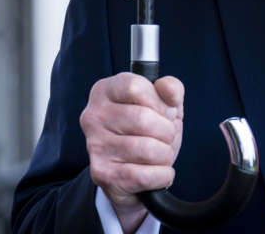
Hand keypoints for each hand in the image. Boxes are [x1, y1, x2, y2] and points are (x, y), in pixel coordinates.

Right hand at [81, 72, 184, 231]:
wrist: (134, 177)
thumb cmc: (149, 132)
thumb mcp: (164, 105)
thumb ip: (171, 89)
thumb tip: (168, 88)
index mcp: (105, 90)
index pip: (135, 87)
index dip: (160, 102)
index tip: (165, 112)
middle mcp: (93, 115)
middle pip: (143, 119)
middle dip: (167, 132)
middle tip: (166, 138)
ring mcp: (95, 145)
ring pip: (147, 149)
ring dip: (165, 155)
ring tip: (161, 155)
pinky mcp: (101, 174)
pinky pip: (144, 175)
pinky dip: (162, 175)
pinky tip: (159, 172)